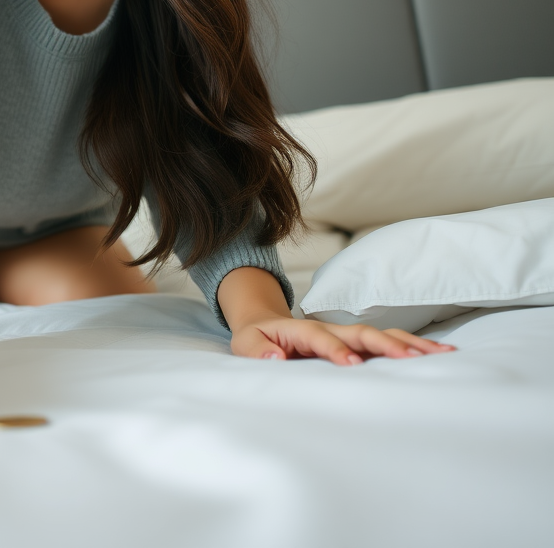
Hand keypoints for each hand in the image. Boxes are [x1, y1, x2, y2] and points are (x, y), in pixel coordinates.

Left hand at [217, 267, 454, 364]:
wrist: (265, 325)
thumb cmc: (256, 339)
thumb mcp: (245, 345)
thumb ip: (257, 351)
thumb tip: (274, 356)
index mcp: (301, 330)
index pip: (321, 338)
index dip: (335, 349)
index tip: (351, 364)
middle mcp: (329, 329)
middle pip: (361, 333)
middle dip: (386, 344)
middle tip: (412, 358)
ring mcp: (345, 336)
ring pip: (380, 336)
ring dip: (410, 344)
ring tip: (443, 354)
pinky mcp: (356, 346)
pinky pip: (386, 345)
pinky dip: (413, 349)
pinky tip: (441, 355)